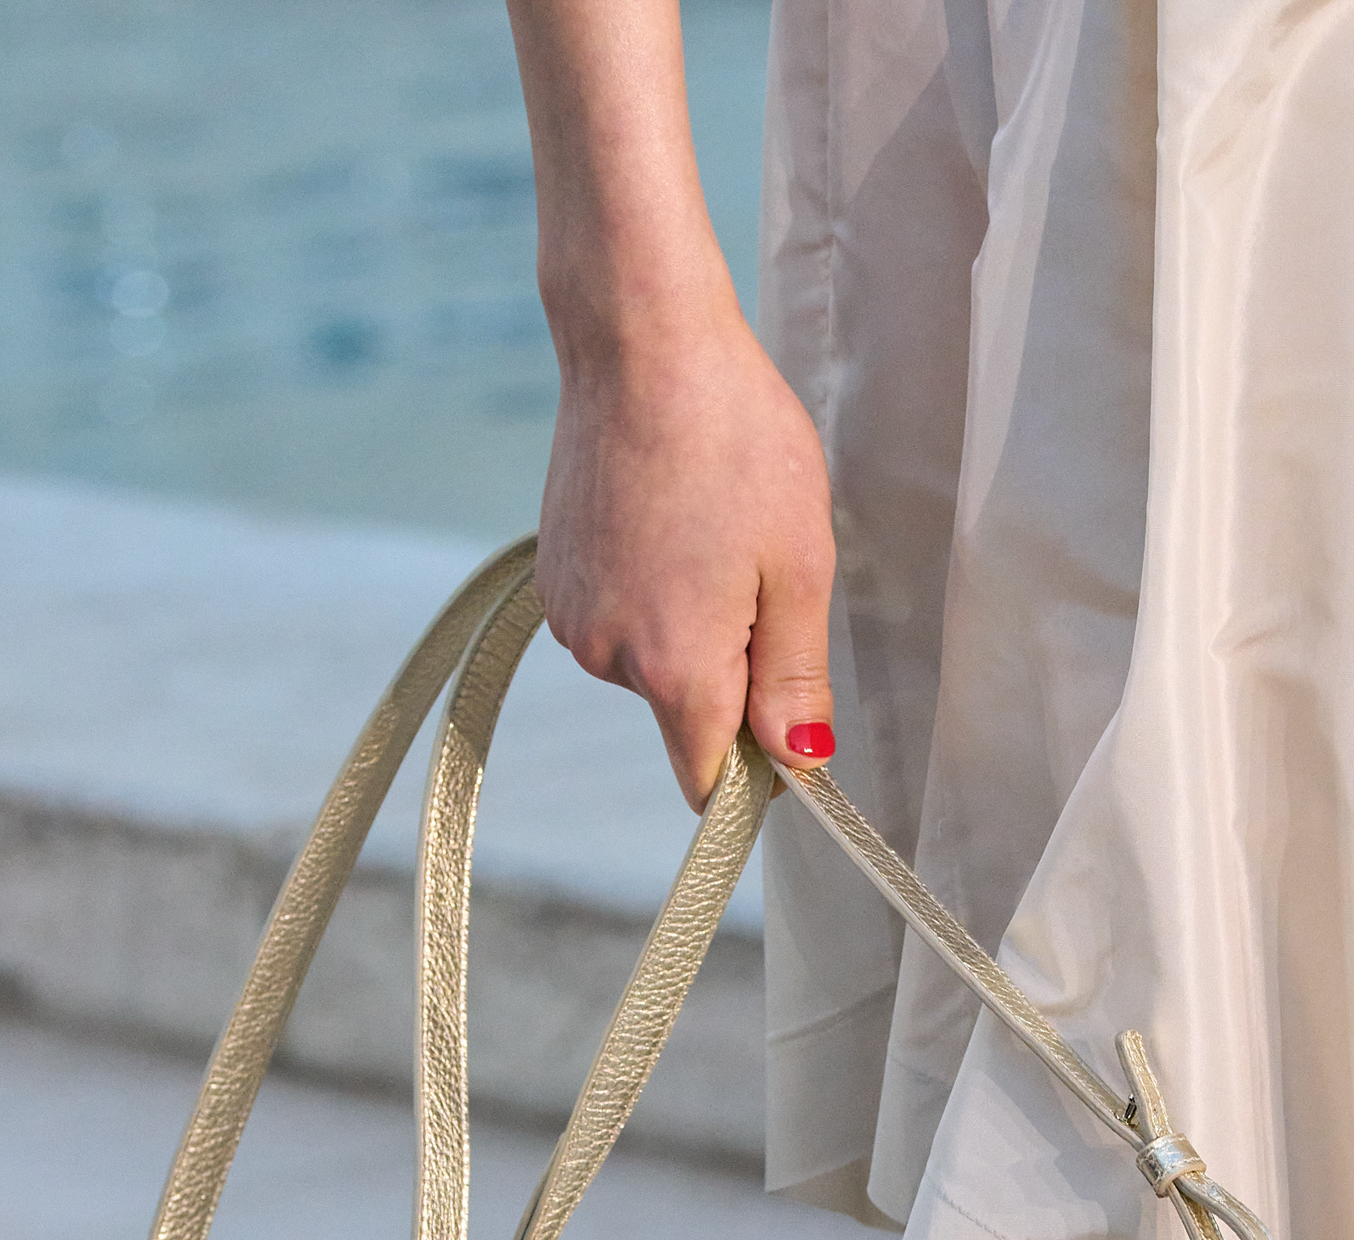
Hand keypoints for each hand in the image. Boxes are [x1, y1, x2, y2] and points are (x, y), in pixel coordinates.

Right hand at [536, 308, 835, 808]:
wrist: (639, 342)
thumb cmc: (733, 440)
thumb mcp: (798, 565)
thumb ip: (796, 679)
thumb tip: (801, 764)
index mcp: (677, 668)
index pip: (709, 782)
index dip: (755, 771)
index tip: (785, 719)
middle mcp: (610, 658)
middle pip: (686, 717)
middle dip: (730, 674)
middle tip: (756, 573)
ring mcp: (572, 620)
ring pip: (651, 667)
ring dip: (689, 627)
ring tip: (708, 532)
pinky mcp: (552, 582)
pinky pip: (617, 621)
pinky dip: (649, 593)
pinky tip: (667, 521)